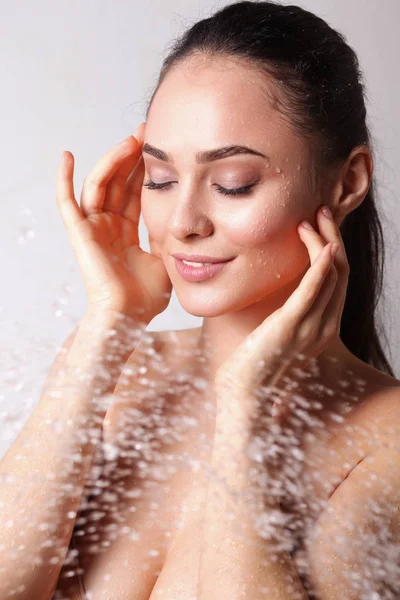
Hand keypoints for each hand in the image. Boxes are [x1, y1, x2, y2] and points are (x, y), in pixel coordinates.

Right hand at [56, 123, 172, 323]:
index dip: (144, 171)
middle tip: (147, 133)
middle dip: (132, 157)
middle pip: (118, 183)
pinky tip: (68, 157)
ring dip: (112, 160)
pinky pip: (67, 201)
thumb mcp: (166, 258)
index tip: (158, 148)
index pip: (134, 193)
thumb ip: (169, 236)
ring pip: (99, 184)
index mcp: (126, 232)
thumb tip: (185, 218)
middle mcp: (108, 226)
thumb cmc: (146, 297)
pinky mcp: (80, 232)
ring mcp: (93, 227)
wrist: (129, 315)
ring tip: (131, 141)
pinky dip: (64, 179)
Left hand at [214, 205, 348, 420]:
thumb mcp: (276, 337)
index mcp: (322, 328)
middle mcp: (323, 327)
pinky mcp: (290, 327)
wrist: (244, 398)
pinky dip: (321, 267)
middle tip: (321, 212)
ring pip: (330, 276)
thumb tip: (277, 298)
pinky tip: (323, 247)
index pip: (337, 281)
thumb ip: (285, 317)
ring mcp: (310, 328)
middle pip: (339, 273)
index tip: (320, 227)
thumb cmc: (254, 368)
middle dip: (332, 238)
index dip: (333, 250)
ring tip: (313, 218)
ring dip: (324, 243)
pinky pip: (312, 292)